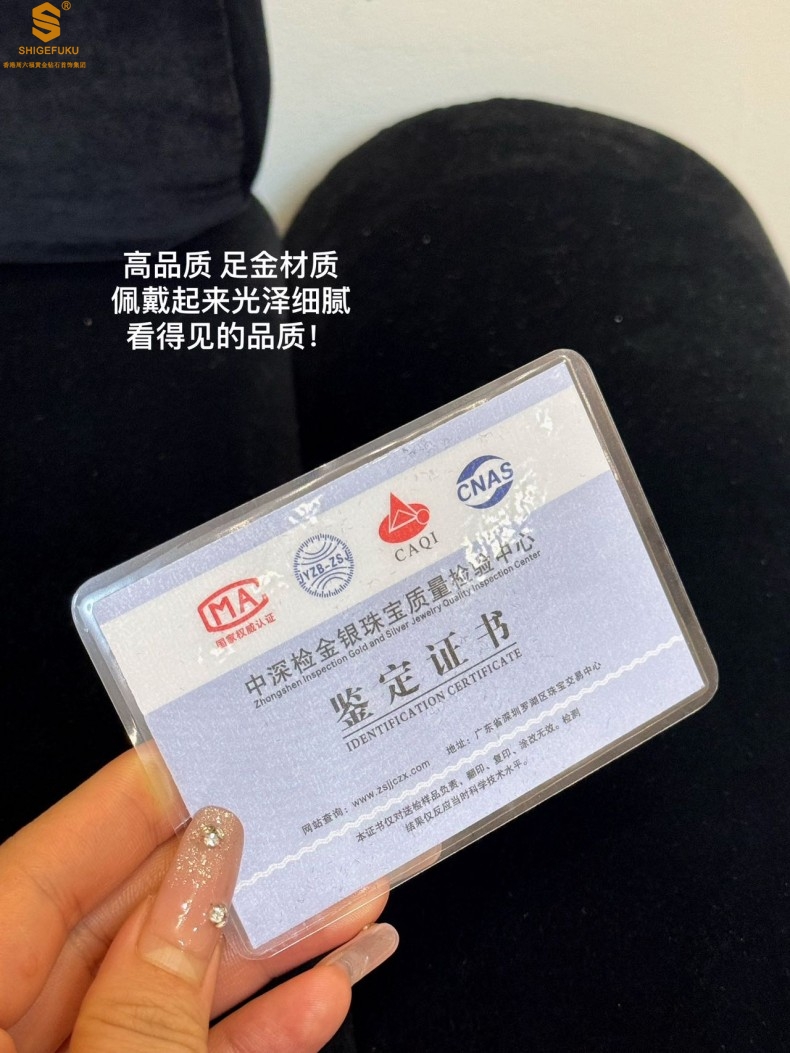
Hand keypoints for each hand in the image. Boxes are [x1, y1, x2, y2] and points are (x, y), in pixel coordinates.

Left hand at [0, 749, 396, 1052]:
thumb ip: (148, 993)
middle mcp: (5, 1034)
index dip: (127, 806)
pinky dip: (249, 1034)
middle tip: (298, 819)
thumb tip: (204, 870)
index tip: (207, 751)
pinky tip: (323, 993)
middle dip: (221, 876)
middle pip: (114, 927)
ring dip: (261, 955)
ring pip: (161, 994)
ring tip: (346, 900)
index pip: (40, 873)